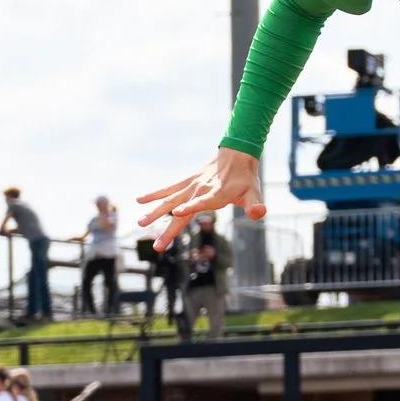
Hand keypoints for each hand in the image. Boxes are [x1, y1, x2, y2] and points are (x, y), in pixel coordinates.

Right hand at [137, 147, 266, 245]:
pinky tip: (139, 200)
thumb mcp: (254, 193)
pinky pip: (169, 188)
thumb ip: (255, 206)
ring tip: (140, 222)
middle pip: (181, 209)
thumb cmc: (246, 178)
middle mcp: (201, 190)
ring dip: (155, 211)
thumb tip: (259, 213)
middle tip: (157, 246)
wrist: (237, 154)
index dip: (191, 207)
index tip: (177, 212)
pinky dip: (154, 193)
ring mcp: (192, 185)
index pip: (203, 202)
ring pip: (170, 199)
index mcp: (217, 194)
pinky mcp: (187, 181)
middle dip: (169, 228)